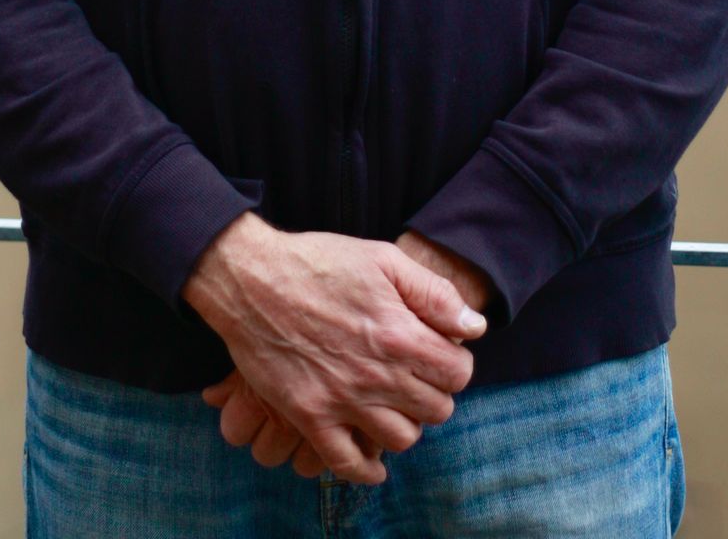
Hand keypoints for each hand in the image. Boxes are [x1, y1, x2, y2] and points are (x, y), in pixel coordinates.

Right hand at [183, 215, 486, 485]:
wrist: (251, 279)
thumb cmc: (319, 261)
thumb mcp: (383, 258)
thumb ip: (434, 293)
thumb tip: (475, 327)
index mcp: (398, 334)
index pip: (457, 373)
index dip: (454, 362)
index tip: (438, 352)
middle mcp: (375, 375)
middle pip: (435, 410)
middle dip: (434, 392)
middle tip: (416, 376)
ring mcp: (341, 400)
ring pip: (401, 440)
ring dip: (404, 423)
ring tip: (392, 403)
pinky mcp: (310, 417)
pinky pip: (349, 464)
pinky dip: (367, 468)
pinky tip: (372, 457)